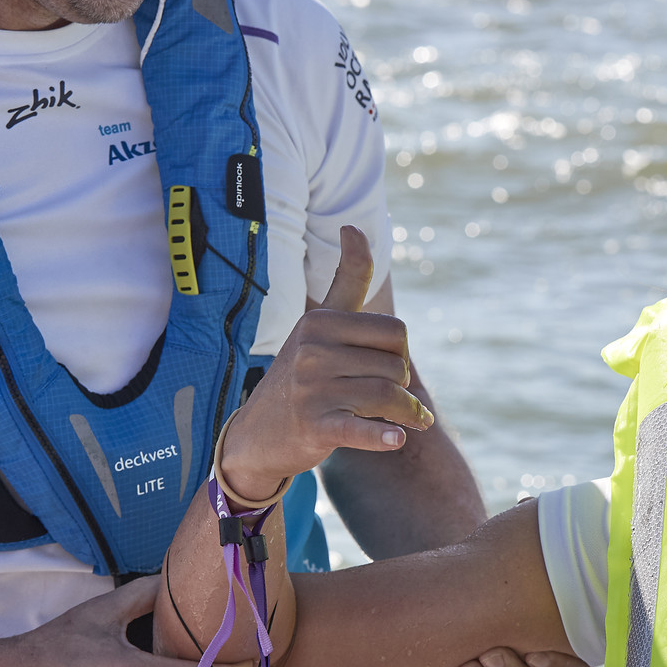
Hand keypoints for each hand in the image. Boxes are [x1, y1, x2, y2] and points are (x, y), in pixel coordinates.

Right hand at [220, 226, 432, 502]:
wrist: (258, 434)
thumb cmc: (302, 374)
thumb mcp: (319, 324)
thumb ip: (345, 281)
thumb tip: (355, 226)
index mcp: (320, 321)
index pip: (393, 331)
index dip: (398, 351)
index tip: (386, 359)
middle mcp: (312, 349)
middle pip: (396, 365)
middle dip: (401, 384)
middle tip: (391, 398)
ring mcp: (311, 387)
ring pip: (389, 395)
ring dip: (407, 414)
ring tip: (406, 422)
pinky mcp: (314, 424)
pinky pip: (360, 428)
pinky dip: (382, 436)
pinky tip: (396, 440)